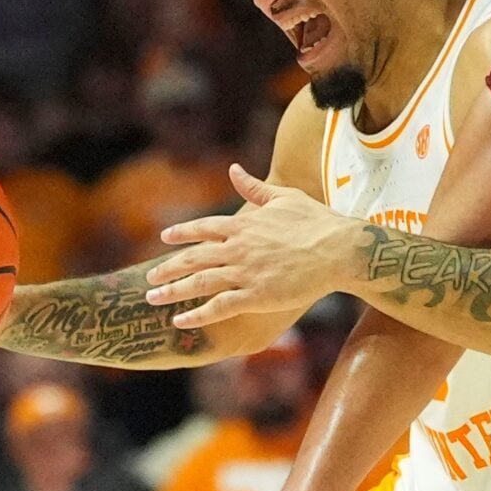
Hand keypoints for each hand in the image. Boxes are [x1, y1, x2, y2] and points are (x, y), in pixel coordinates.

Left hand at [145, 165, 362, 328]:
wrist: (341, 250)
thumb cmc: (319, 223)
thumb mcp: (285, 198)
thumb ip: (255, 188)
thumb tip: (234, 169)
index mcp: (244, 224)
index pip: (204, 228)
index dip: (183, 233)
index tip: (165, 237)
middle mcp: (239, 247)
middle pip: (193, 258)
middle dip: (168, 267)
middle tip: (150, 276)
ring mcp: (246, 272)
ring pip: (199, 282)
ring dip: (173, 291)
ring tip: (153, 298)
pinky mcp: (257, 295)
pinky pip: (219, 307)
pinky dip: (198, 315)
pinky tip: (181, 321)